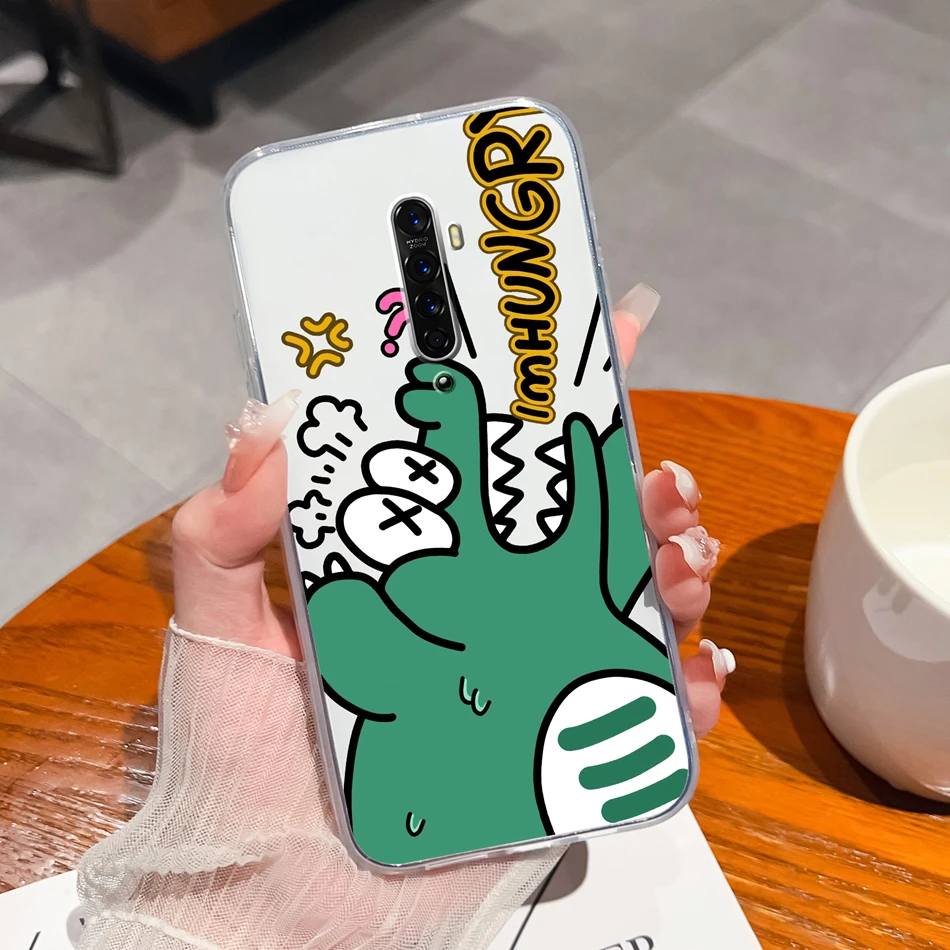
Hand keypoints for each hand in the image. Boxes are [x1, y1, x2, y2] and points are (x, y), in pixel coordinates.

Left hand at [172, 285, 732, 737]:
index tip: (609, 337)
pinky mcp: (557, 762)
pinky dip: (683, 697)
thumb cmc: (240, 767)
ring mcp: (528, 684)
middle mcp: (485, 616)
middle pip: (587, 533)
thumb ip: (222, 532)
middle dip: (643, 492)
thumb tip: (261, 425)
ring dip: (678, 576)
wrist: (269, 902)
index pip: (496, 470)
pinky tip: (693, 676)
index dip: (553, 403)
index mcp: (422, 570)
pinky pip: (643, 722)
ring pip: (632, 611)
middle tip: (661, 482)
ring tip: (680, 567)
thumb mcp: (219, 631)